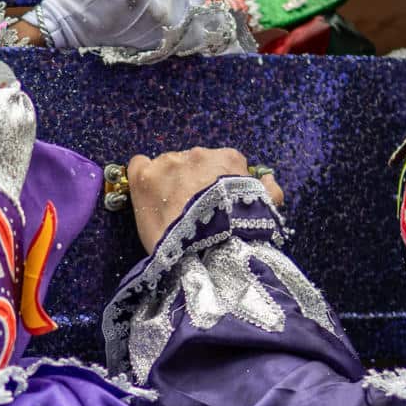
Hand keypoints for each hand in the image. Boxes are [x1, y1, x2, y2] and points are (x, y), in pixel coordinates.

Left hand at [128, 148, 283, 253]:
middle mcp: (199, 155)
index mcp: (229, 160)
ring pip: (164, 167)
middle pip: (189, 163)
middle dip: (188, 183)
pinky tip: (146, 198)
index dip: (212, 181)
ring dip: (165, 185)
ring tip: (168, 213)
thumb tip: (267, 179)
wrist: (213, 250)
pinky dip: (141, 179)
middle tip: (188, 210)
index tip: (209, 200)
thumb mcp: (265, 210)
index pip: (220, 162)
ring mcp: (170, 163)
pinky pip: (137, 166)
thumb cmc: (240, 232)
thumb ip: (268, 191)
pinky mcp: (146, 177)